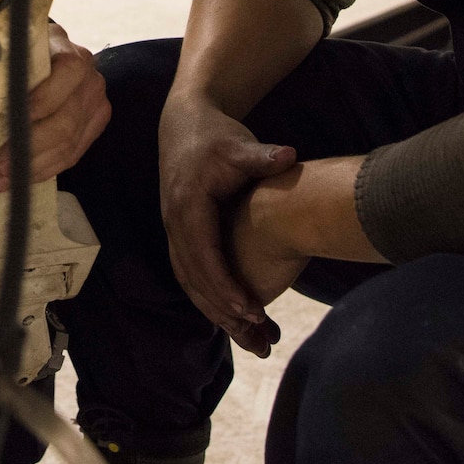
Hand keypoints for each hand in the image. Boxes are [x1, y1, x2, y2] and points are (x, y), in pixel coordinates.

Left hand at [0, 22, 110, 191]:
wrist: (53, 56)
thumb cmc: (28, 56)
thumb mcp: (19, 49)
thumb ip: (8, 64)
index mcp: (73, 55)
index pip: (66, 74)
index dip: (42, 99)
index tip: (14, 121)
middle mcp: (90, 80)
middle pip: (66, 120)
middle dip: (30, 147)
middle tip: (0, 165)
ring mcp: (96, 105)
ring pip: (69, 144)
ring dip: (34, 166)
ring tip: (4, 179)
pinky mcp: (95, 126)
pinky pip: (72, 155)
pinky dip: (46, 169)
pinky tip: (23, 177)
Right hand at [158, 94, 297, 353]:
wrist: (183, 125)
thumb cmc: (215, 136)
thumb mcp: (238, 143)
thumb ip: (263, 156)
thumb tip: (290, 155)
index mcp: (188, 206)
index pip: (205, 256)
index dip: (227, 286)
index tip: (252, 310)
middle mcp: (175, 224)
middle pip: (195, 278)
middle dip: (223, 310)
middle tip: (257, 335)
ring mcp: (173, 232)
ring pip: (190, 283)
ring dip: (216, 312)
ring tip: (251, 338)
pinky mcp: (179, 236)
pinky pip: (191, 276)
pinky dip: (209, 300)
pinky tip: (233, 319)